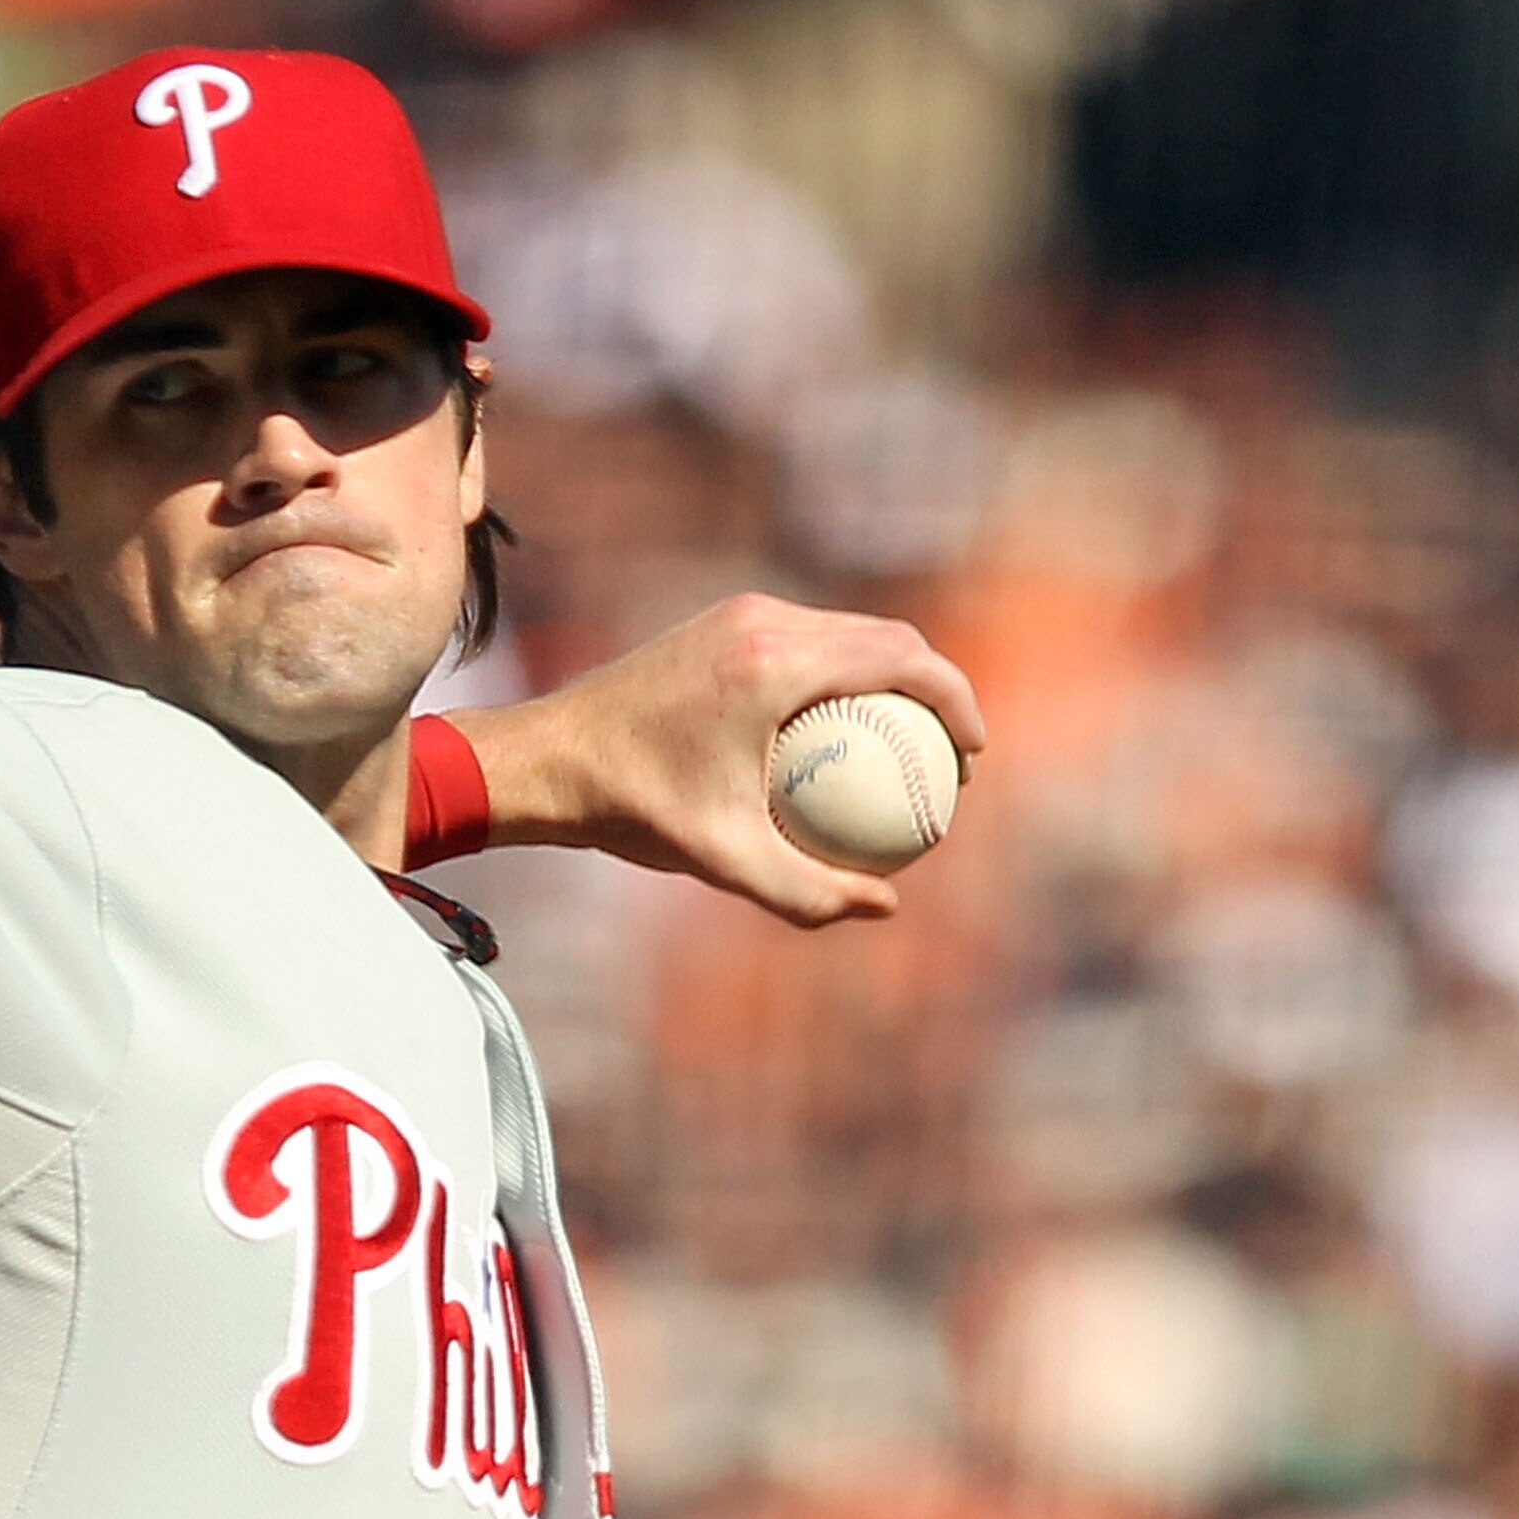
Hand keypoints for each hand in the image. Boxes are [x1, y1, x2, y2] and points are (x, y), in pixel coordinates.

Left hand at [449, 595, 987, 925]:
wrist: (545, 758)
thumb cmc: (631, 810)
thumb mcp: (723, 861)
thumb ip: (808, 891)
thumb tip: (885, 905)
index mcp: (774, 662)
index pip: (903, 658)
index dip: (958, 700)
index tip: (972, 757)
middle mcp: (762, 621)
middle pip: (886, 636)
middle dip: (936, 687)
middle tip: (953, 757)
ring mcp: (737, 614)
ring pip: (847, 633)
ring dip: (890, 677)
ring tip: (908, 747)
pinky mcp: (719, 623)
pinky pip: (805, 641)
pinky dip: (840, 677)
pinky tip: (841, 740)